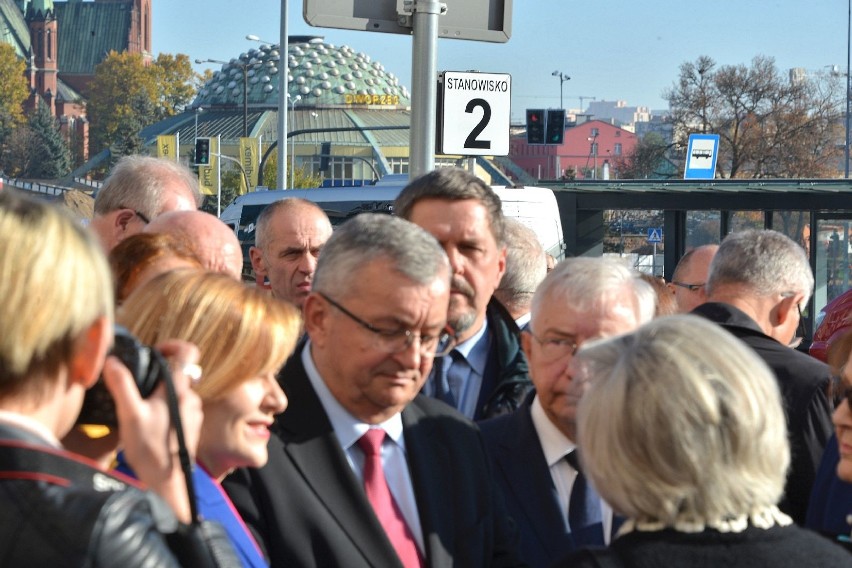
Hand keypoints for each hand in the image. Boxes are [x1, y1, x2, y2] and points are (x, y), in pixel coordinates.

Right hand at [103, 339, 202, 522]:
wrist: (165, 481)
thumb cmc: (149, 448)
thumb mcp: (130, 414)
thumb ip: (122, 386)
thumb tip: (112, 361)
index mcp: (180, 390)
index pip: (188, 353)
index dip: (173, 345)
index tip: (155, 350)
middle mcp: (192, 398)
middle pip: (180, 373)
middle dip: (159, 373)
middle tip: (139, 382)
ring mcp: (193, 413)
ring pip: (178, 392)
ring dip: (161, 393)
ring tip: (139, 405)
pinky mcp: (191, 426)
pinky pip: (179, 407)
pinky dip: (165, 407)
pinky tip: (149, 421)